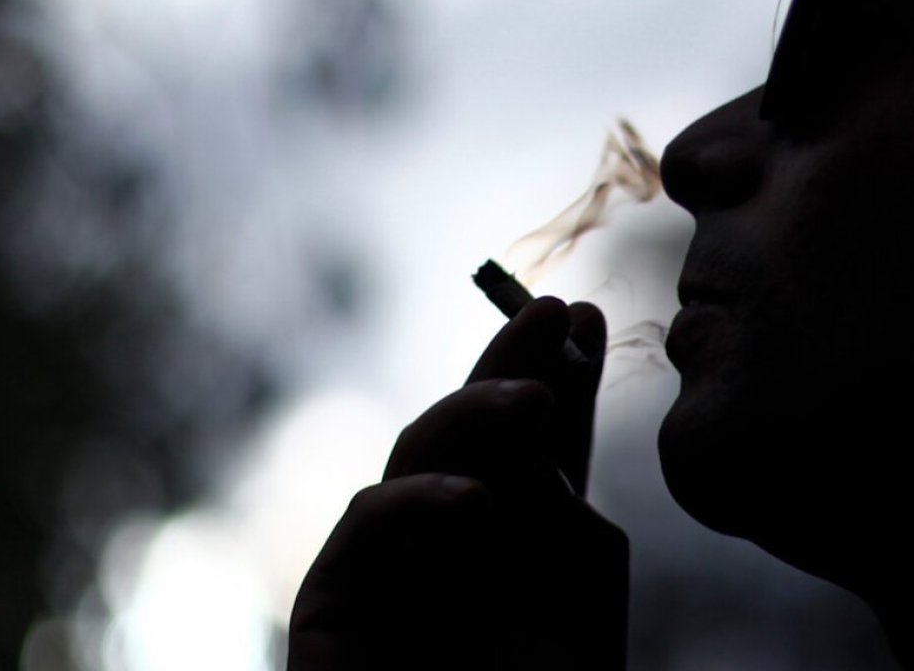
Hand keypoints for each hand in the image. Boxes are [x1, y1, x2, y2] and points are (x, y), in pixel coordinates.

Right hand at [287, 298, 628, 669]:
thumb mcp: (576, 580)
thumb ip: (558, 497)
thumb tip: (531, 416)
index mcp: (517, 537)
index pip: (533, 443)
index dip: (555, 378)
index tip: (581, 316)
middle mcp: (452, 538)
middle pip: (472, 431)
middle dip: (509, 367)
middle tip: (548, 313)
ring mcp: (391, 564)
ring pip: (413, 456)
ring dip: (473, 417)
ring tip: (537, 400)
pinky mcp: (332, 600)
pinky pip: (365, 527)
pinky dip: (421, 508)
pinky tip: (480, 505)